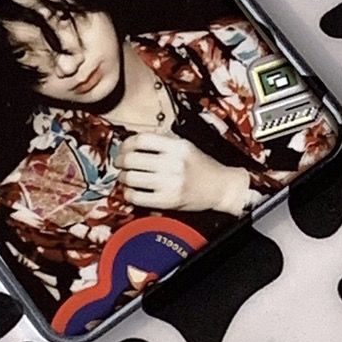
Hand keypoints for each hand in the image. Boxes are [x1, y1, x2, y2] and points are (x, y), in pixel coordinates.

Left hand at [115, 133, 251, 216]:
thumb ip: (162, 141)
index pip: (141, 140)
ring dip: (123, 178)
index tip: (123, 149)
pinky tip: (132, 191)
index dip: (126, 144)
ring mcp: (170, 183)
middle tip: (120, 164)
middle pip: (132, 159)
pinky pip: (137, 197)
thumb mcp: (186, 146)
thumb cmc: (202, 166)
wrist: (221, 187)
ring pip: (131, 178)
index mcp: (177, 146)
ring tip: (126, 178)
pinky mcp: (168, 201)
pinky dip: (129, 194)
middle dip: (120, 161)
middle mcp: (173, 163)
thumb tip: (133, 142)